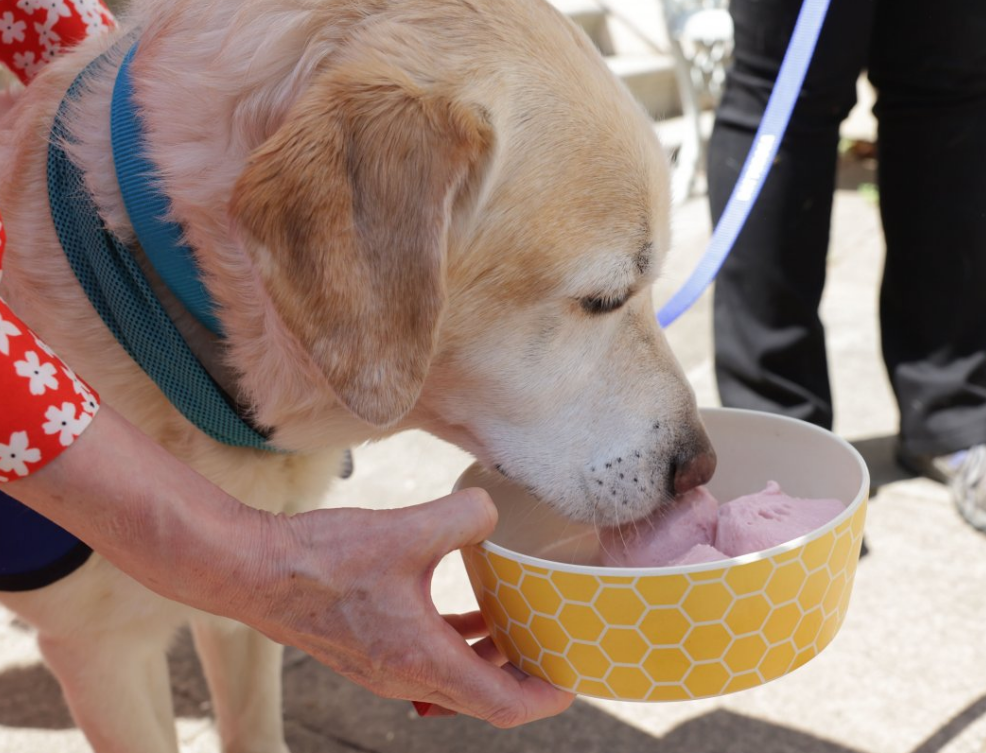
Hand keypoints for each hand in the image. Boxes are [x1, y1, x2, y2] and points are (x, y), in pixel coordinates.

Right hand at [248, 488, 574, 726]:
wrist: (253, 570)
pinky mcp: (368, 650)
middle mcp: (406, 676)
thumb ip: (464, 517)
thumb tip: (490, 512)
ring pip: (454, 678)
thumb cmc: (321, 560)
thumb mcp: (406, 530)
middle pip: (482, 697)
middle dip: (523, 676)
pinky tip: (469, 610)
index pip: (503, 705)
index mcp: (423, 661)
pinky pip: (428, 658)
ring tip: (519, 626)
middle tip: (553, 648)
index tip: (572, 680)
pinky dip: (457, 643)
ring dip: (489, 658)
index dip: (545, 697)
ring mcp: (384, 668)